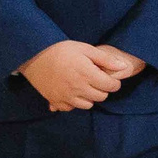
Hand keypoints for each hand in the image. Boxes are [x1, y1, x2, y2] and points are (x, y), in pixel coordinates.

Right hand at [18, 40, 137, 109]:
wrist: (34, 56)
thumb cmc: (62, 50)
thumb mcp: (85, 49)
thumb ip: (106, 59)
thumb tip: (124, 66)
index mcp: (87, 74)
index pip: (111, 87)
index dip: (114, 82)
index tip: (109, 77)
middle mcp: (78, 88)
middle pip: (101, 97)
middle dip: (103, 89)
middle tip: (96, 80)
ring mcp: (66, 96)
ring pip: (88, 105)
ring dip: (90, 97)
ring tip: (85, 85)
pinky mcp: (55, 100)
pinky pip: (71, 108)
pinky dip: (74, 103)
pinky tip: (72, 92)